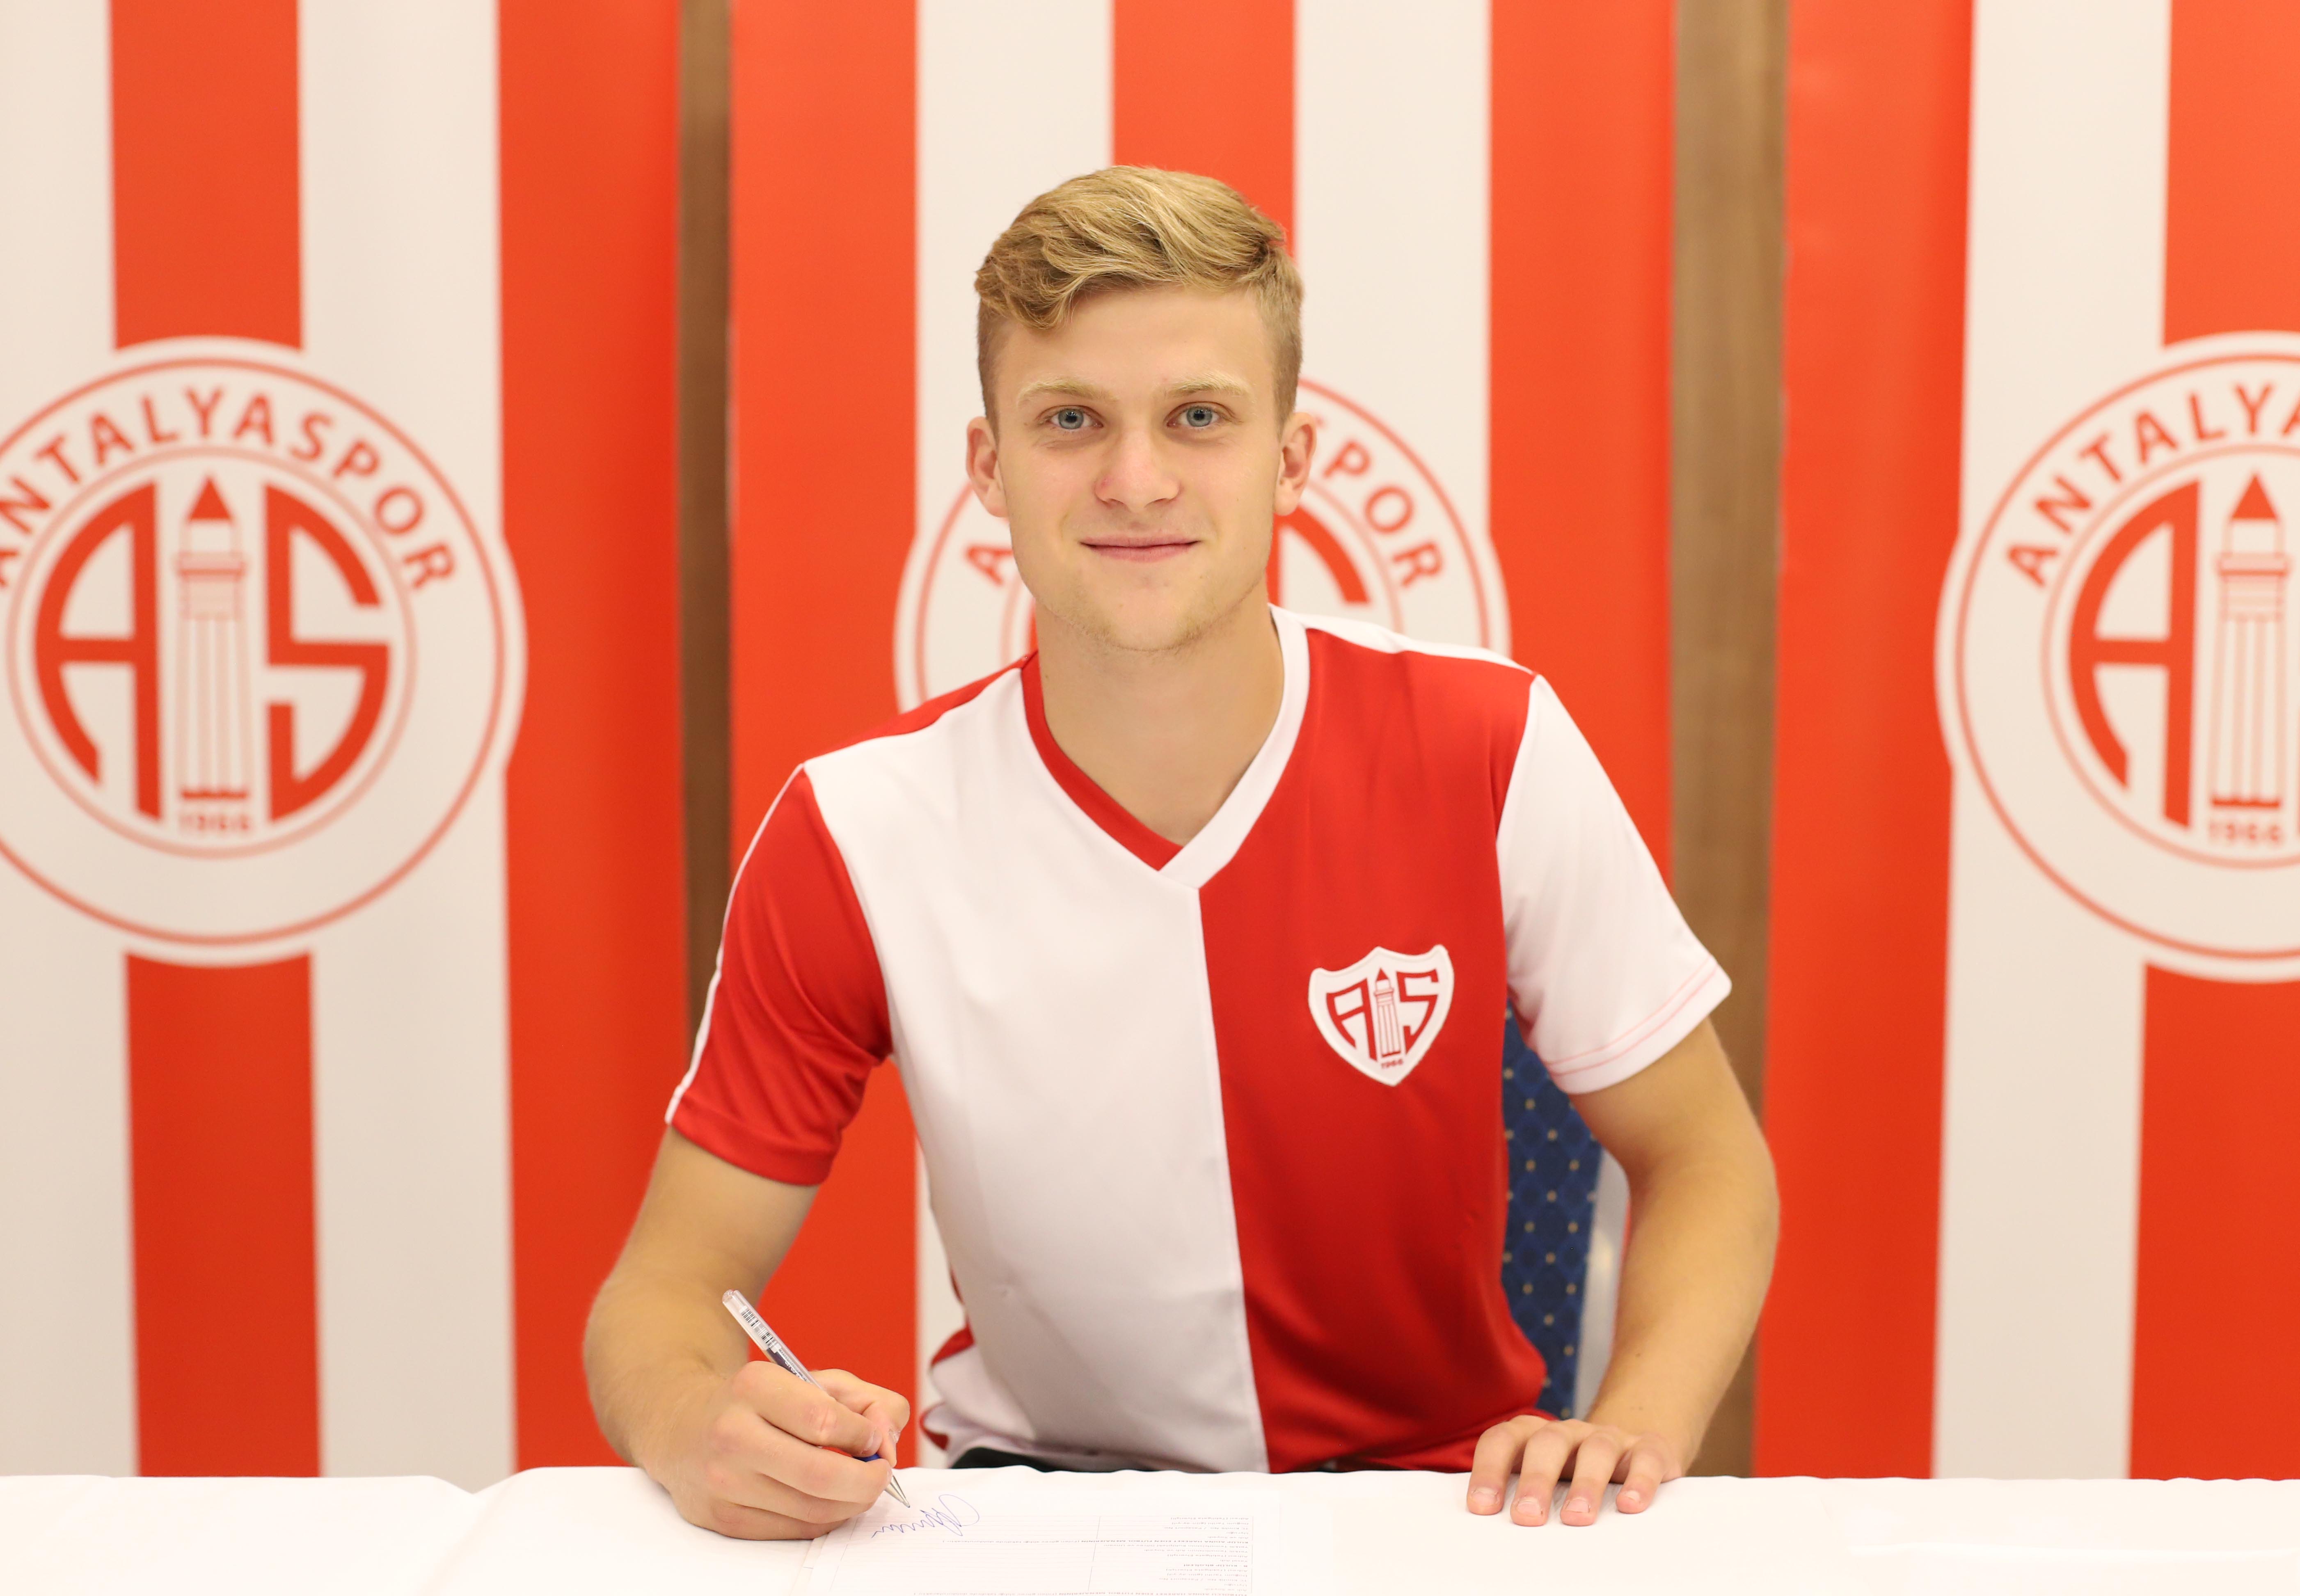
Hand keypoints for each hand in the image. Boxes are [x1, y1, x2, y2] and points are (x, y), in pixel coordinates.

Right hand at [643, 1360, 910, 1539]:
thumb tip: (888, 1440)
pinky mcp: (722, 1518)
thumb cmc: (758, 1402)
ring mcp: (723, 1482)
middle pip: (820, 1474)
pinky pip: (793, 1530)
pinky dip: (824, 1519)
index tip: (875, 1438)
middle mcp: (732, 1434)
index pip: (824, 1420)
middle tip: (881, 1472)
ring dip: (852, 1503)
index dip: (865, 1435)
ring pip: (812, 1510)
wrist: (682, 1425)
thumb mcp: (810, 1379)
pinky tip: (828, 1500)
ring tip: (859, 1485)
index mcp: (755, 1387)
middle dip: (868, 1480)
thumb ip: (865, 1401)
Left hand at [1465, 1415, 1683, 1526]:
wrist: (1633, 1451)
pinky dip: (1640, 1480)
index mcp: (1533, 1436)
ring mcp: (1609, 1437)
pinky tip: (1630, 1505)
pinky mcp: (1648, 1449)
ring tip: (1577, 1518)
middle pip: (1546, 1443)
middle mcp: (1569, 1432)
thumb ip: (1519, 1497)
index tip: (1482, 1507)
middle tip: (1527, 1517)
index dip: (1489, 1470)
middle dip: (1535, 1479)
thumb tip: (1488, 1532)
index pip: (1503, 1441)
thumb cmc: (1575, 1476)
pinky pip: (1645, 1457)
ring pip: (1596, 1449)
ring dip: (1585, 1483)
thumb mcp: (1545, 1483)